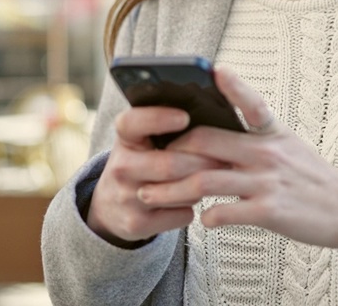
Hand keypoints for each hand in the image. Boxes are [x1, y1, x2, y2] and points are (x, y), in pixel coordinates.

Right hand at [86, 106, 227, 246]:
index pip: (133, 123)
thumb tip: (207, 113)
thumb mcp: (141, 140)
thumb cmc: (139, 163)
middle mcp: (120, 167)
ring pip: (179, 192)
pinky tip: (191, 200)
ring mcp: (126, 197)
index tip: (184, 117)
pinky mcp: (136, 223)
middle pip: (170, 164)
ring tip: (211, 177)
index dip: (158, 119)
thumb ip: (163, 127)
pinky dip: (193, 207)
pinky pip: (181, 214)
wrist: (112, 206)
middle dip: (203, 161)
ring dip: (200, 185)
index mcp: (124, 140)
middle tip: (225, 157)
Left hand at [137, 69, 337, 253]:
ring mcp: (268, 181)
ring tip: (147, 196)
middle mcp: (267, 152)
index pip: (250, 102)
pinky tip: (200, 220)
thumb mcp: (287, 148)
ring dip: (170, 191)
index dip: (233, 85)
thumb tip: (205, 139)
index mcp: (271, 132)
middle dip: (168, 154)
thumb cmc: (311, 178)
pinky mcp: (271, 211)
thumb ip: (250, 142)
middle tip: (143, 162)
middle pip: (205, 143)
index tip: (214, 68)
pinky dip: (208, 217)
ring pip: (204, 180)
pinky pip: (226, 212)